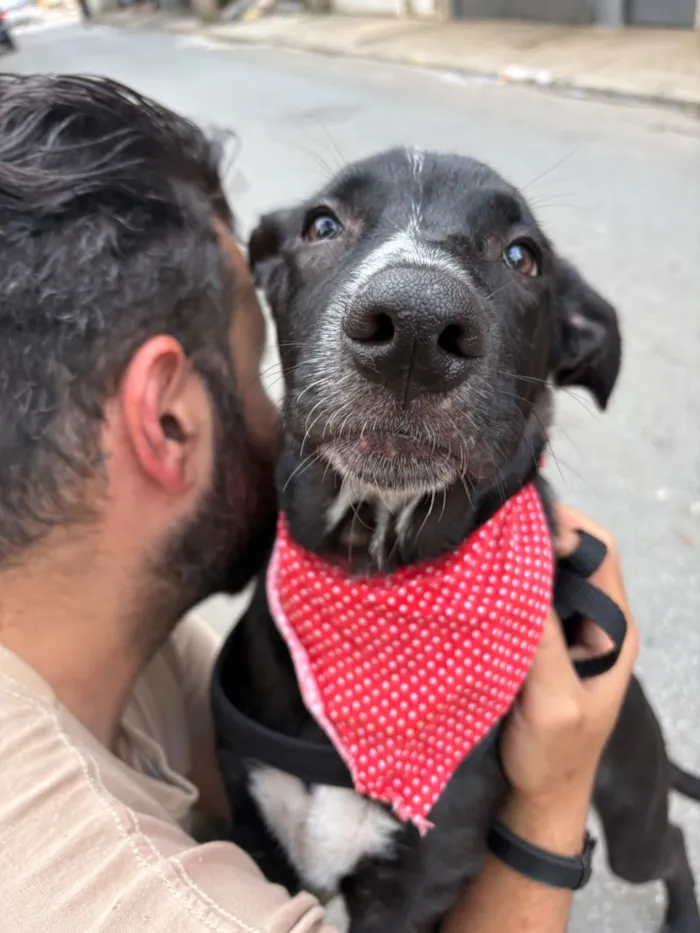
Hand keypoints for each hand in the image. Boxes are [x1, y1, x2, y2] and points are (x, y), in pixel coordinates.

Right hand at [498, 506, 638, 851]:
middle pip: (570, 556)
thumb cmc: (554, 755)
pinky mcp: (537, 643)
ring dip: (516, 563)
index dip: (567, 529)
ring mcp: (564, 631)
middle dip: (535, 539)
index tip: (523, 524)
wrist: (537, 796)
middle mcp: (592, 621)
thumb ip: (544, 644)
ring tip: (479, 553)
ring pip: (544, 576)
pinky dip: (503, 588)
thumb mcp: (553, 702)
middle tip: (492, 532)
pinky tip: (476, 586)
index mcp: (614, 629)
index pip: (600, 552)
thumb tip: (523, 580)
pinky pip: (523, 601)